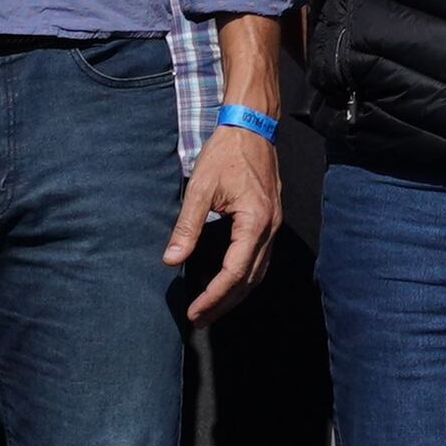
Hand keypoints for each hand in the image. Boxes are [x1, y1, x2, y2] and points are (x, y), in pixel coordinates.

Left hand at [166, 119, 280, 320]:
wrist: (252, 126)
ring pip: (259, 271)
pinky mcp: (271, 220)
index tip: (194, 310)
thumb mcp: (200, 188)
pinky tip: (228, 281)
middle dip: (225, 302)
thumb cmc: (226, 153)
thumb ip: (187, 227)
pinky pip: (261, 258)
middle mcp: (271, 227)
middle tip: (199, 319)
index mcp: (255, 220)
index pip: (235, 271)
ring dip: (236, 293)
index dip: (214, 295)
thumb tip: (170, 260)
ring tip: (212, 308)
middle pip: (251, 278)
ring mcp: (274, 224)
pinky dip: (245, 276)